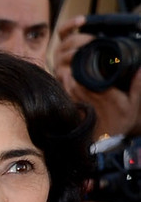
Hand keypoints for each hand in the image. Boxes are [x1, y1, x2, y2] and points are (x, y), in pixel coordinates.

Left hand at [58, 16, 140, 136]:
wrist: (111, 141)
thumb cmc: (122, 121)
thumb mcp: (134, 104)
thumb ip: (137, 86)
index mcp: (106, 96)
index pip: (89, 81)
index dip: (81, 71)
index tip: (81, 60)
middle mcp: (93, 101)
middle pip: (76, 84)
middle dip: (72, 72)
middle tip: (72, 62)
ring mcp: (85, 107)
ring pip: (71, 91)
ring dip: (68, 81)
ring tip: (68, 70)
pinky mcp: (80, 113)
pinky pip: (71, 99)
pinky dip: (67, 91)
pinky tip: (67, 83)